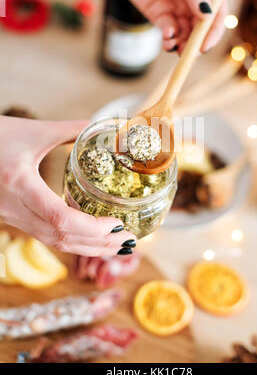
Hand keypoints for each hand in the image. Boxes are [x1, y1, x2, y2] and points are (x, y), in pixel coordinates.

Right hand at [0, 117, 135, 255]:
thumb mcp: (32, 131)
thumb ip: (68, 130)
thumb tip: (99, 126)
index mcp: (19, 185)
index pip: (60, 219)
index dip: (92, 228)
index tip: (117, 224)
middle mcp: (14, 208)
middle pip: (60, 239)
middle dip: (98, 244)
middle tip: (127, 241)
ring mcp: (11, 217)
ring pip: (53, 243)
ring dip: (87, 247)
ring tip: (115, 244)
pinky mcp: (13, 218)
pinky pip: (45, 236)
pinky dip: (71, 241)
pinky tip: (90, 237)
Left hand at [101, 0, 225, 53]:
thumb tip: (206, 14)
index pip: (218, 11)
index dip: (214, 30)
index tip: (206, 44)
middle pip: (202, 27)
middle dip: (197, 42)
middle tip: (189, 52)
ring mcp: (176, 7)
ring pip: (185, 33)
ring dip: (183, 44)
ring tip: (174, 47)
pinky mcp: (158, 14)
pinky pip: (168, 32)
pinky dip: (169, 39)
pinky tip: (166, 39)